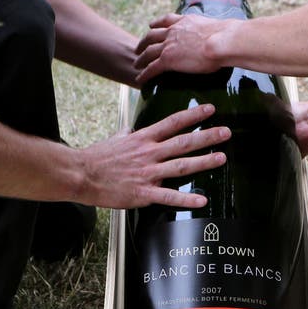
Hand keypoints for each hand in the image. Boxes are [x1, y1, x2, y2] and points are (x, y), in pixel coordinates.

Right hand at [79, 103, 229, 208]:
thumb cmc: (97, 157)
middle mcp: (149, 153)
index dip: (193, 115)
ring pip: (181, 166)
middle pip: (183, 142)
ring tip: (222, 158)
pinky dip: (186, 199)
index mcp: (143, 139)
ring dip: (204, 162)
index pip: (172, 123)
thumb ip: (127, 134)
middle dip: (207, 136)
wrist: (80, 174)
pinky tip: (202, 200)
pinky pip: (168, 196)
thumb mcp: (115, 139)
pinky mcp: (143, 192)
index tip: (210, 109)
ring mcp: (147, 173)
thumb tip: (131, 130)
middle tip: (226, 132)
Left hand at [134, 14, 228, 82]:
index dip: (157, 23)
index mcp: (185, 21)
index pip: (167, 20)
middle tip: (139, 47)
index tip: (151, 25)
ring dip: (141, 57)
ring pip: (148, 51)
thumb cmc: (227, 36)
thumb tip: (227, 35)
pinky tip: (139, 79)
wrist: (222, 41)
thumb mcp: (217, 27)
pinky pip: (152, 68)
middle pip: (152, 34)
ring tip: (136, 63)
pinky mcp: (168, 59)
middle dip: (144, 41)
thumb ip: (215, 31)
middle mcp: (174, 31)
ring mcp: (169, 45)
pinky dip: (144, 74)